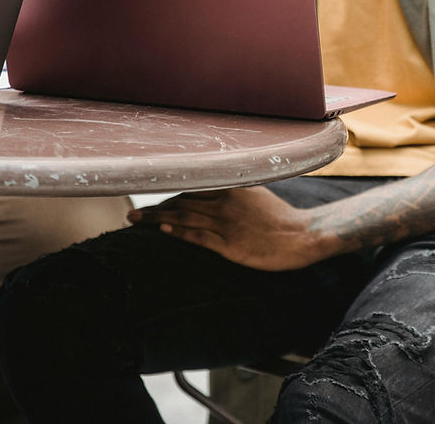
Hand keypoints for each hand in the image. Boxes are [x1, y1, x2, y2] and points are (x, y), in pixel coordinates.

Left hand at [127, 187, 323, 270]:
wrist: (302, 236)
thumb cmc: (282, 219)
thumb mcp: (258, 195)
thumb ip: (235, 194)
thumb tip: (218, 194)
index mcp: (233, 189)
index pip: (192, 189)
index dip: (169, 195)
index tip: (152, 200)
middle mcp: (225, 204)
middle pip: (181, 202)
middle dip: (154, 207)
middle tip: (132, 213)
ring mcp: (226, 224)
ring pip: (184, 218)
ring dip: (156, 219)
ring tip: (135, 220)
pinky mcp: (229, 245)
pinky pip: (197, 236)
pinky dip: (177, 231)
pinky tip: (162, 229)